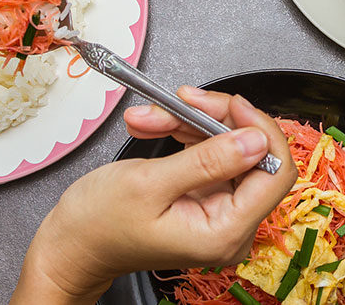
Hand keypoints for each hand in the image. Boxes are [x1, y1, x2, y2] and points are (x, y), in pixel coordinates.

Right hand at [12, 88, 296, 304]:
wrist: (70, 246)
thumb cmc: (99, 227)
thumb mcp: (149, 185)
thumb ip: (207, 160)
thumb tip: (255, 140)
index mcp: (224, 231)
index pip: (274, 173)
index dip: (259, 130)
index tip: (231, 103)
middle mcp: (229, 224)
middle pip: (249, 153)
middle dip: (213, 119)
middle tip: (182, 98)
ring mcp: (216, 209)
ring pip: (224, 146)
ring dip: (188, 122)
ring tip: (152, 115)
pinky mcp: (202, 195)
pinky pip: (205, 153)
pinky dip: (180, 133)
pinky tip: (153, 124)